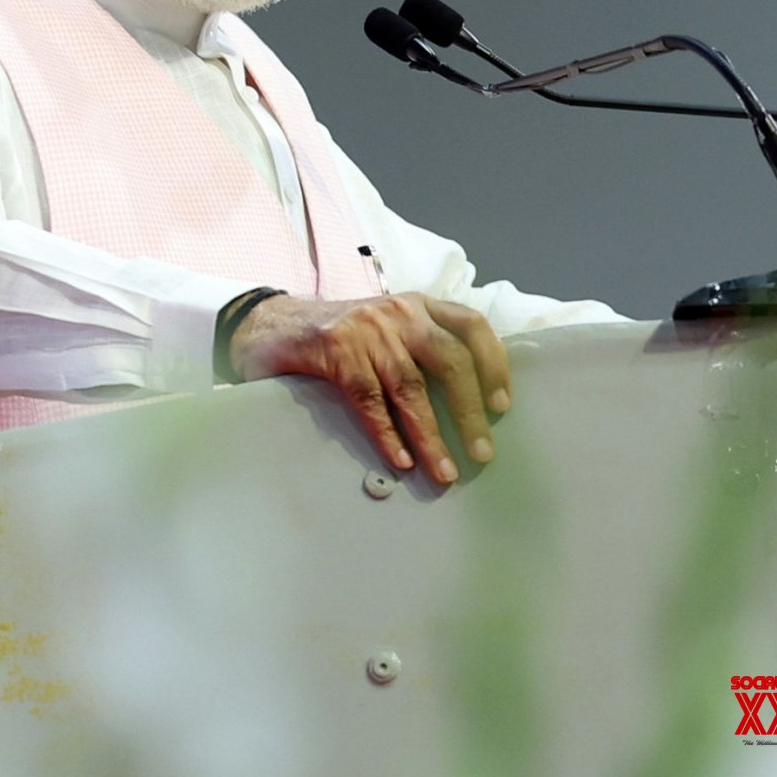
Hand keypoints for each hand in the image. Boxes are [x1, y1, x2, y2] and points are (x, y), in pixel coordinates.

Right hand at [228, 292, 510, 484]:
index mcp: (419, 305)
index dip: (493, 363)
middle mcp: (399, 313)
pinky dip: (387, 434)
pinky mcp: (336, 353)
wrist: (274, 323)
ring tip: (444, 471)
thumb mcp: (389, 328)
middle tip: (482, 452)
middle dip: (469, 410)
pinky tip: (401, 460)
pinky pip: (369, 400)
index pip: (471, 325)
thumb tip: (468, 405)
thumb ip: (422, 349)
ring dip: (431, 435)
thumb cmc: (343, 336)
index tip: (502, 404)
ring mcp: (367, 331)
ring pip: (410, 387)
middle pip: (449, 360)